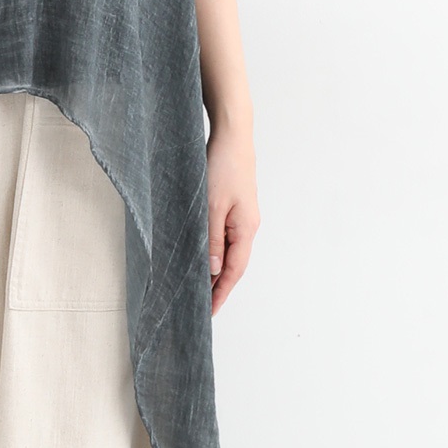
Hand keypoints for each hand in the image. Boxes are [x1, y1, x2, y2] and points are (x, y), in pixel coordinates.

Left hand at [204, 123, 259, 315]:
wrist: (232, 136)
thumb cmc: (222, 167)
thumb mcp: (212, 206)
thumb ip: (212, 239)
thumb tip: (215, 270)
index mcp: (246, 229)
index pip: (234, 270)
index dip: (221, 292)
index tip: (209, 312)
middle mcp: (247, 226)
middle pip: (234, 264)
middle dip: (219, 286)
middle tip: (201, 305)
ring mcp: (242, 216)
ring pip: (229, 251)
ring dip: (216, 269)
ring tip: (199, 287)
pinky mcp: (234, 206)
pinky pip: (225, 236)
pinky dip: (215, 250)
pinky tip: (204, 255)